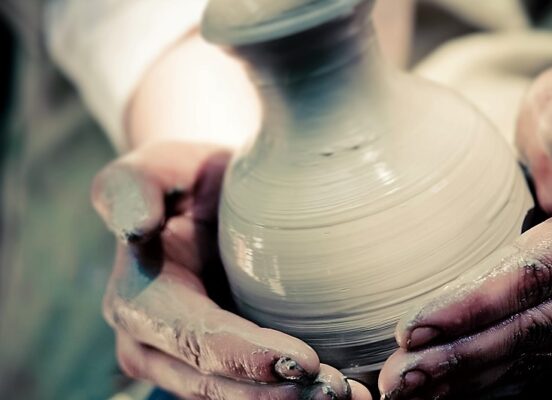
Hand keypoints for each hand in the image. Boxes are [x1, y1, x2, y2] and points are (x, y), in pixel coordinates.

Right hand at [92, 141, 370, 399]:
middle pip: (216, 384)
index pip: (195, 338)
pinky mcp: (217, 367)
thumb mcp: (160, 164)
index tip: (305, 361)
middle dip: (277, 395)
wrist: (208, 195)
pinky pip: (250, 392)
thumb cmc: (187, 176)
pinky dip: (291, 396)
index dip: (246, 358)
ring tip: (350, 397)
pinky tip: (343, 393)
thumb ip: (134, 185)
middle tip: (338, 391)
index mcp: (139, 301)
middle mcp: (154, 345)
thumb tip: (135, 227)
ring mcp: (182, 364)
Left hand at [378, 62, 551, 398]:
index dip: (473, 304)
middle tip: (398, 379)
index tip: (411, 328)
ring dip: (472, 378)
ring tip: (410, 392)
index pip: (538, 274)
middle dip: (463, 356)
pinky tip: (449, 390)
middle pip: (537, 327)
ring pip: (539, 354)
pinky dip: (496, 378)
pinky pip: (546, 359)